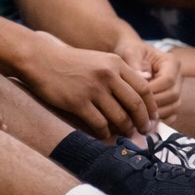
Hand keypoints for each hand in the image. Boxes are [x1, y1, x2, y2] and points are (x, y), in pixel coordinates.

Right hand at [22, 32, 155, 139]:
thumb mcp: (99, 60)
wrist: (41, 59)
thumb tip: (139, 97)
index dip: (151, 107)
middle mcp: (108, 75)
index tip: (152, 118)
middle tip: (144, 132)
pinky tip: (104, 135)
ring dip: (125, 129)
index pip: (144, 88)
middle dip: (142, 122)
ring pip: (119, 117)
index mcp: (116, 63)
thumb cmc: (70, 62)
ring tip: (125, 134)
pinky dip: (105, 133)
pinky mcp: (78, 102)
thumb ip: (118, 74)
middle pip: (135, 104)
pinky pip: (99, 124)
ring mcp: (93, 89)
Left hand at [117, 40, 181, 123]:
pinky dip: (158, 121)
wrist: (130, 58)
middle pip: (173, 95)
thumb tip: (144, 77)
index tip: (134, 94)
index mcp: (171, 62)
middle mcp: (178, 77)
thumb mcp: (129, 52)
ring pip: (173, 107)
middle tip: (134, 109)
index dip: (153, 90)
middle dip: (154, 104)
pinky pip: (170, 116)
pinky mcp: (172, 103)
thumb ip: (135, 63)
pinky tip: (142, 121)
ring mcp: (177, 91)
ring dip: (156, 114)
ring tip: (137, 117)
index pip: (168, 80)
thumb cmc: (130, 52)